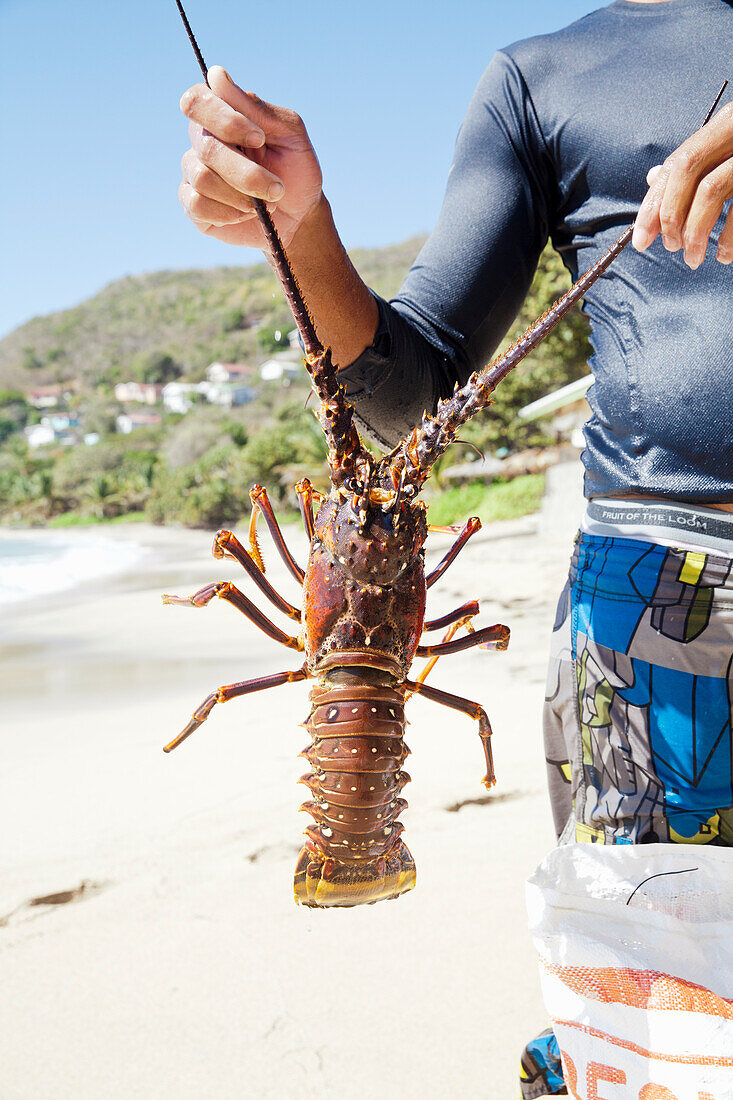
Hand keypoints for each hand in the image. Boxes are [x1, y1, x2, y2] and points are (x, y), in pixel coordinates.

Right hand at [178, 66, 323, 248]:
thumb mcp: (290, 134)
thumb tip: (216, 75)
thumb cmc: (296, 169)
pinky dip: (229, 213)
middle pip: (206, 147)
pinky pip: (196, 205)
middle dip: (247, 172)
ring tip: (266, 203)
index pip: (197, 101)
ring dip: (242, 196)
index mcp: (222, 115)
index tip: (259, 137)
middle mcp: (201, 141)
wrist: (300, 216)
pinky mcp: (193, 206)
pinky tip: (247, 214)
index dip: (224, 120)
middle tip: (277, 188)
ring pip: (202, 178)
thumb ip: (256, 107)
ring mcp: (193, 173)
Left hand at [632, 100, 732, 267]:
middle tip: (670, 247)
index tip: (641, 238)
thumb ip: (698, 161)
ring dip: (696, 231)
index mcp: (728, 123)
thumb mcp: (730, 148)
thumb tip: (653, 178)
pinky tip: (724, 254)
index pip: (678, 164)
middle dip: (670, 214)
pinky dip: (730, 236)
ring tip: (694, 258)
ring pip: (713, 189)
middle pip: (689, 170)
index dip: (654, 203)